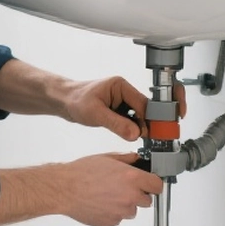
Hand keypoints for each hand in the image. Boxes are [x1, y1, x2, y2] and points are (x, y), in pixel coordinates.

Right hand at [59, 152, 163, 225]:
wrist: (65, 190)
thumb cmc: (81, 173)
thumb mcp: (107, 158)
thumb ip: (126, 159)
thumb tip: (136, 159)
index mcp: (132, 178)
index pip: (157, 186)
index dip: (153, 184)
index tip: (150, 184)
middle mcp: (130, 196)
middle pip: (147, 200)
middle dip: (139, 195)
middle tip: (124, 188)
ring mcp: (121, 211)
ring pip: (132, 211)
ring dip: (125, 205)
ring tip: (108, 196)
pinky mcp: (112, 222)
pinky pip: (118, 218)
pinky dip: (113, 213)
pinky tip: (101, 203)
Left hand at [64, 76, 186, 141]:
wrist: (63, 102)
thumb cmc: (76, 101)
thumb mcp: (95, 114)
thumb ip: (116, 124)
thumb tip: (135, 134)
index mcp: (121, 86)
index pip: (143, 103)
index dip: (152, 118)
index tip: (157, 132)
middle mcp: (125, 92)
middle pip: (147, 109)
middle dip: (154, 122)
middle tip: (160, 137)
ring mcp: (123, 102)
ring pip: (142, 116)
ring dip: (144, 127)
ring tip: (148, 139)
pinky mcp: (119, 111)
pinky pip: (133, 121)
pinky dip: (135, 129)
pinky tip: (135, 136)